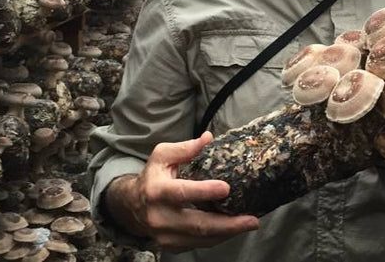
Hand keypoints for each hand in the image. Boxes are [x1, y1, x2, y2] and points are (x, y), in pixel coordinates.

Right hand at [106, 132, 259, 251]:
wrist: (132, 206)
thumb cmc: (152, 177)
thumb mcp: (162, 156)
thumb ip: (185, 148)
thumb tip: (208, 138)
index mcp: (156, 191)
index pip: (182, 192)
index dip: (204, 191)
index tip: (226, 188)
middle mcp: (159, 217)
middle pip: (197, 224)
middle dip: (228, 224)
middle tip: (252, 220)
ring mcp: (164, 235)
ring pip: (201, 239)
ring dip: (227, 233)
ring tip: (248, 224)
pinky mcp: (170, 246)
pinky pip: (199, 245)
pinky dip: (218, 237)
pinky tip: (232, 229)